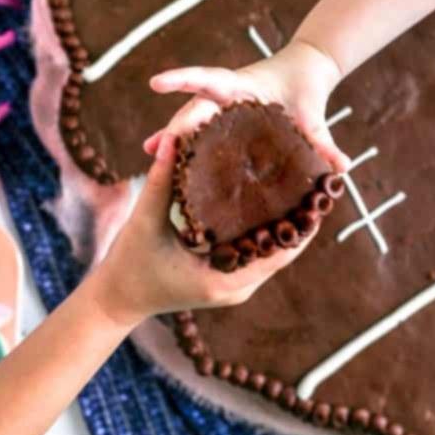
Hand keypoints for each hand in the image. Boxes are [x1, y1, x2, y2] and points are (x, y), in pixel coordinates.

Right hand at [91, 132, 317, 328]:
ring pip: (274, 255)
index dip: (302, 223)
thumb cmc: (129, 262)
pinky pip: (258, 256)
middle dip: (300, 220)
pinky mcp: (228, 280)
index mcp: (222, 279)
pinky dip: (268, 232)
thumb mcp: (145, 219)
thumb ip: (162, 179)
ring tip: (303, 189)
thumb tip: (176, 137)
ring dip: (288, 226)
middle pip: (284, 253)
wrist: (118, 297)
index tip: (316, 191)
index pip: (279, 251)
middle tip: (316, 183)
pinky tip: (275, 204)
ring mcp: (234, 286)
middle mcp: (236, 288)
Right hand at [143, 39, 349, 171]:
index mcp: (243, 86)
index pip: (209, 80)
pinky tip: (173, 167)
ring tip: (152, 162)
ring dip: (173, 140)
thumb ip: (324, 141)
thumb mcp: (314, 116)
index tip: (156, 83)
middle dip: (173, 127)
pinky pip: (204, 134)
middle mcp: (226, 97)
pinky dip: (188, 148)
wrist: (305, 73)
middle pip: (194, 110)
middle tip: (152, 149)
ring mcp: (223, 109)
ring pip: (193, 123)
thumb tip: (343, 168)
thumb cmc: (306, 90)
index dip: (184, 80)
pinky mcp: (226, 122)